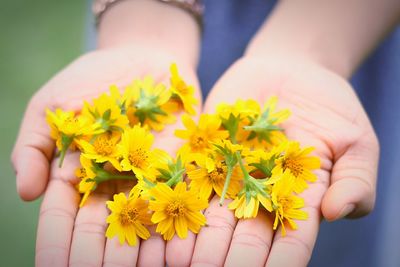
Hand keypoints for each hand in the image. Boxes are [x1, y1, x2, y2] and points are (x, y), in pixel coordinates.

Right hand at [12, 45, 200, 266]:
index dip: (59, 242)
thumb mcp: (53, 106)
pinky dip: (184, 225)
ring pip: (147, 225)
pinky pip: (185, 201)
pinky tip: (182, 250)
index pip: (67, 219)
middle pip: (108, 230)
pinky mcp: (183, 169)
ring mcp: (151, 180)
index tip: (53, 264)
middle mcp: (117, 186)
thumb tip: (25, 193)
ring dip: (145, 251)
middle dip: (105, 254)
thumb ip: (36, 146)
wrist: (145, 58)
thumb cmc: (93, 80)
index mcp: (81, 178)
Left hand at [170, 56, 377, 266]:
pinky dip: (174, 199)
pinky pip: (189, 179)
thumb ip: (354, 180)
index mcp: (297, 202)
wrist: (292, 68)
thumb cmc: (331, 108)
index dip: (277, 263)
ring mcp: (231, 175)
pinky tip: (160, 216)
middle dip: (227, 258)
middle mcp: (259, 196)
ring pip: (211, 216)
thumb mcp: (356, 142)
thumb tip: (337, 213)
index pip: (288, 243)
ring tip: (176, 261)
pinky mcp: (207, 152)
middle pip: (242, 236)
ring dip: (195, 241)